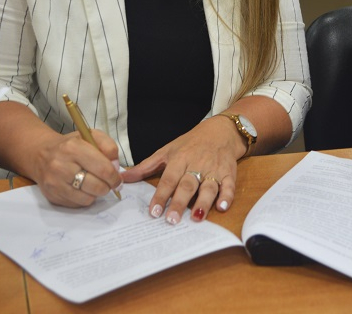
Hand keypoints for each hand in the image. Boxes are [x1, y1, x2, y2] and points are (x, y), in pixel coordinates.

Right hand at [30, 129, 122, 206]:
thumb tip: (115, 166)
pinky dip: (84, 198)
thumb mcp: (91, 136)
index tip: (118, 179)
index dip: (115, 177)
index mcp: (73, 148)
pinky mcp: (51, 195)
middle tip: (108, 184)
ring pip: (87, 198)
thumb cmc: (71, 145)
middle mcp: (61, 166)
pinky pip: (77, 204)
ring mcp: (54, 182)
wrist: (41, 154)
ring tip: (94, 185)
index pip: (103, 169)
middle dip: (107, 187)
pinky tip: (82, 188)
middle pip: (96, 186)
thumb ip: (108, 147)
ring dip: (96, 194)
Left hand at [122, 115, 243, 224]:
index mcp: (180, 159)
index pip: (168, 179)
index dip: (161, 195)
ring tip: (197, 218)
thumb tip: (122, 177)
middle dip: (180, 202)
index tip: (154, 212)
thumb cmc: (191, 143)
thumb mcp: (167, 151)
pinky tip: (222, 207)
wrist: (221, 131)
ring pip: (209, 186)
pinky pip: (229, 185)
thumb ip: (145, 167)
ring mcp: (214, 169)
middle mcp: (197, 164)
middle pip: (187, 184)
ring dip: (203, 202)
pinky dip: (227, 196)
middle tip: (171, 219)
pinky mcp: (229, 173)